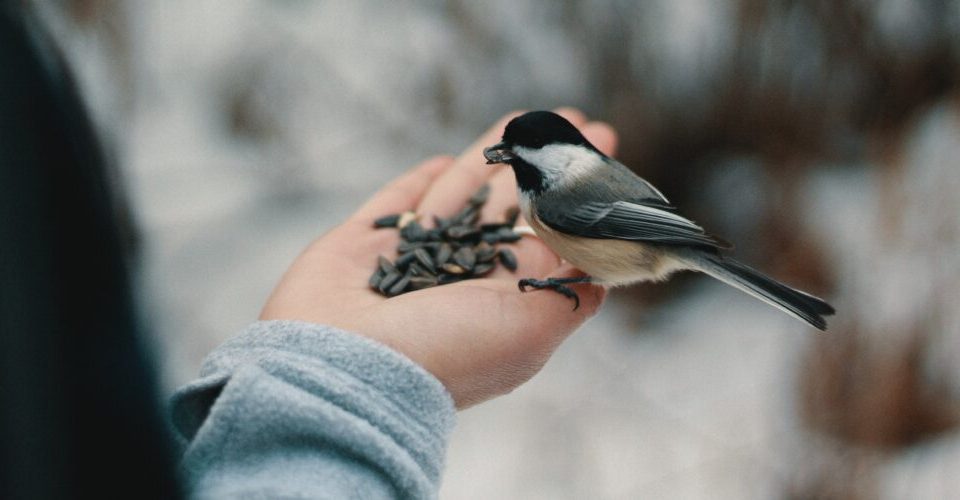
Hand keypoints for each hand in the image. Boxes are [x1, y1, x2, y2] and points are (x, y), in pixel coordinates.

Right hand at [260, 108, 618, 407]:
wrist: (343, 368)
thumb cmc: (444, 351)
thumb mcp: (529, 331)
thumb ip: (567, 297)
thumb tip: (598, 278)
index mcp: (500, 301)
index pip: (547, 236)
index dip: (573, 197)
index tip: (603, 157)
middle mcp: (457, 280)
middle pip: (507, 209)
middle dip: (540, 166)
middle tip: (572, 124)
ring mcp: (407, 262)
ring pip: (455, 196)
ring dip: (488, 158)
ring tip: (520, 119)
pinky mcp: (359, 246)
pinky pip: (393, 205)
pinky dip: (415, 184)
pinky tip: (440, 160)